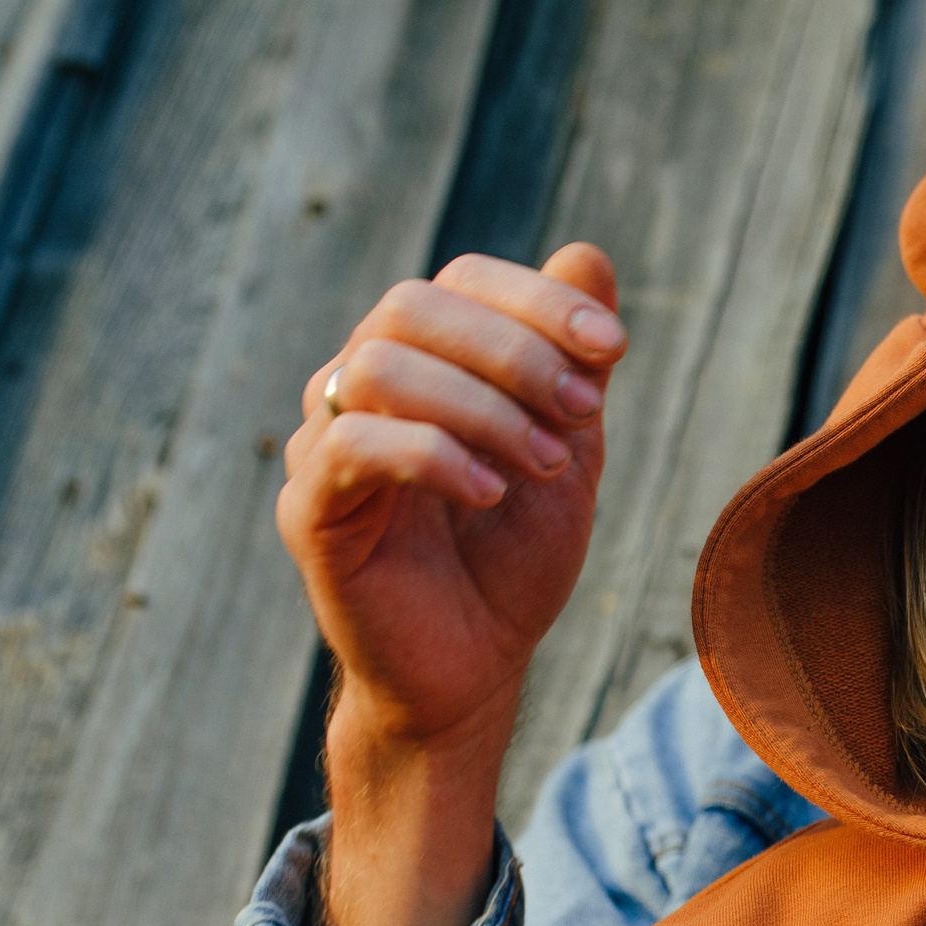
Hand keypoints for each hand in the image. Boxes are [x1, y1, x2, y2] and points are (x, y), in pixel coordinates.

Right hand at [275, 244, 628, 925]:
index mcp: (420, 365)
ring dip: (481, 406)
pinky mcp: (310, 510)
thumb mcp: (566, 452)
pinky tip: (492, 494)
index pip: (460, 284)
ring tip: (545, 466)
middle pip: (412, 307)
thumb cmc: (511, 562)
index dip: (537, 300)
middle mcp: (357, 391)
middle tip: (582, 412)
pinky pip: (351, 447)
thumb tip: (589, 254)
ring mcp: (324, 446)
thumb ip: (574, 363)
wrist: (472, 671)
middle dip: (514, 350)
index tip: (615, 347)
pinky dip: (433, 456)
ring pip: (378, 366)